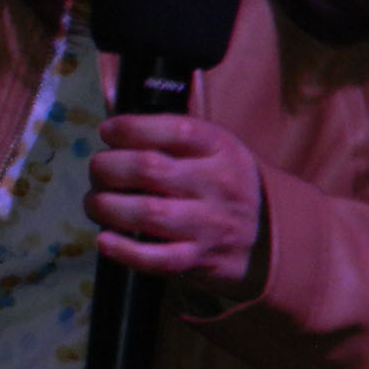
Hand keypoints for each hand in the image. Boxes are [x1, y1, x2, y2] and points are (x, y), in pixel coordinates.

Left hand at [84, 114, 268, 298]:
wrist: (273, 236)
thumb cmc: (225, 180)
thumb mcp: (212, 146)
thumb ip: (168, 131)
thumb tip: (111, 107)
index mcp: (219, 147)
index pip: (172, 129)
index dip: (129, 128)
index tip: (107, 132)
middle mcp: (215, 183)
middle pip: (148, 168)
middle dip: (107, 168)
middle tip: (97, 171)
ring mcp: (209, 224)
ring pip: (147, 213)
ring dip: (107, 207)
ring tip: (95, 203)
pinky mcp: (200, 260)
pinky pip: (157, 259)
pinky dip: (124, 250)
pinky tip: (104, 239)